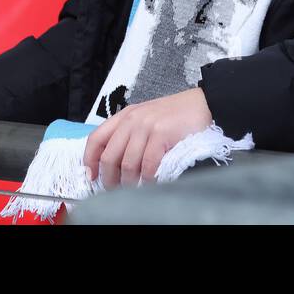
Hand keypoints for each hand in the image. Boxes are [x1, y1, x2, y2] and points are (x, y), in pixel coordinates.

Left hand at [83, 88, 213, 189]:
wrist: (203, 103)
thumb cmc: (176, 115)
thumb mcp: (146, 118)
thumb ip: (130, 134)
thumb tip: (114, 163)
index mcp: (125, 116)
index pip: (96, 138)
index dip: (90, 160)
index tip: (92, 176)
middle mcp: (132, 120)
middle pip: (110, 156)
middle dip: (110, 178)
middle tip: (115, 189)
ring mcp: (147, 126)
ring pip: (128, 164)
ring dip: (130, 183)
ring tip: (136, 189)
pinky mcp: (161, 134)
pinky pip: (148, 165)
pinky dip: (148, 179)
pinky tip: (152, 182)